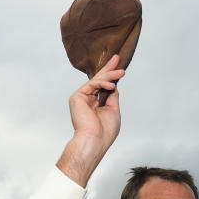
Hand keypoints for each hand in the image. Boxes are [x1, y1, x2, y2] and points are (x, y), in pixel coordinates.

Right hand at [56, 54, 125, 187]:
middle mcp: (87, 100)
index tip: (118, 66)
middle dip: (109, 69)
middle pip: (98, 80)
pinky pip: (92, 85)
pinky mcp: (77, 97)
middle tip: (117, 58)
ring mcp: (81, 98)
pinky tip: (112, 85)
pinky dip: (103, 83)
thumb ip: (112, 96)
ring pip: (96, 81)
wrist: (95, 140)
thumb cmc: (104, 131)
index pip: (103, 86)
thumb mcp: (113, 110)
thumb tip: (114, 85)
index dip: (110, 76)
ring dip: (110, 75)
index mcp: (95, 104)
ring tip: (121, 72)